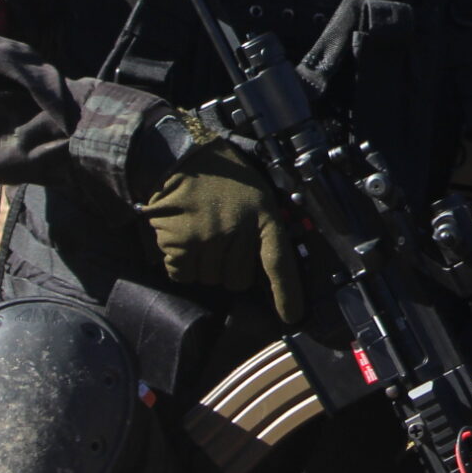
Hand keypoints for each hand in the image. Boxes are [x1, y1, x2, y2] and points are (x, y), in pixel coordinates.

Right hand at [138, 116, 303, 325]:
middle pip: (238, 280)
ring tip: (200, 232)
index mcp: (263, 215)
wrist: (178, 156)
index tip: (293, 316)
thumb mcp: (256, 192)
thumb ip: (263, 225)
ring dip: (204, 264)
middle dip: (229, 268)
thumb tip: (270, 262)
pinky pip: (183, 275)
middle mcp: (238, 231)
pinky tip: (182, 238)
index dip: (287, 293)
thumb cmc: (221, 175)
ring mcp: (208, 239)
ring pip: (209, 279)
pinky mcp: (180, 245)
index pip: (279, 262)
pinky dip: (180, 264)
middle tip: (220, 240)